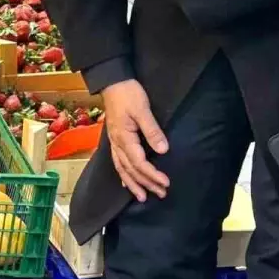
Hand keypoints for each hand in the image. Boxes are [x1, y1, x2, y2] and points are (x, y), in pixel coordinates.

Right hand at [103, 79, 169, 201]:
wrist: (112, 82)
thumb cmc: (128, 94)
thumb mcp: (142, 109)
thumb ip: (152, 131)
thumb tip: (163, 150)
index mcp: (124, 137)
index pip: (139, 162)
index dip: (152, 174)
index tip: (165, 182)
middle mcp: (117, 143)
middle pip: (131, 169)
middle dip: (145, 183)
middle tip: (161, 193)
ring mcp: (114, 142)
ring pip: (122, 169)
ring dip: (133, 184)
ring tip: (142, 197)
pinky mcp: (114, 139)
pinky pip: (117, 162)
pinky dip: (122, 175)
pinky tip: (126, 183)